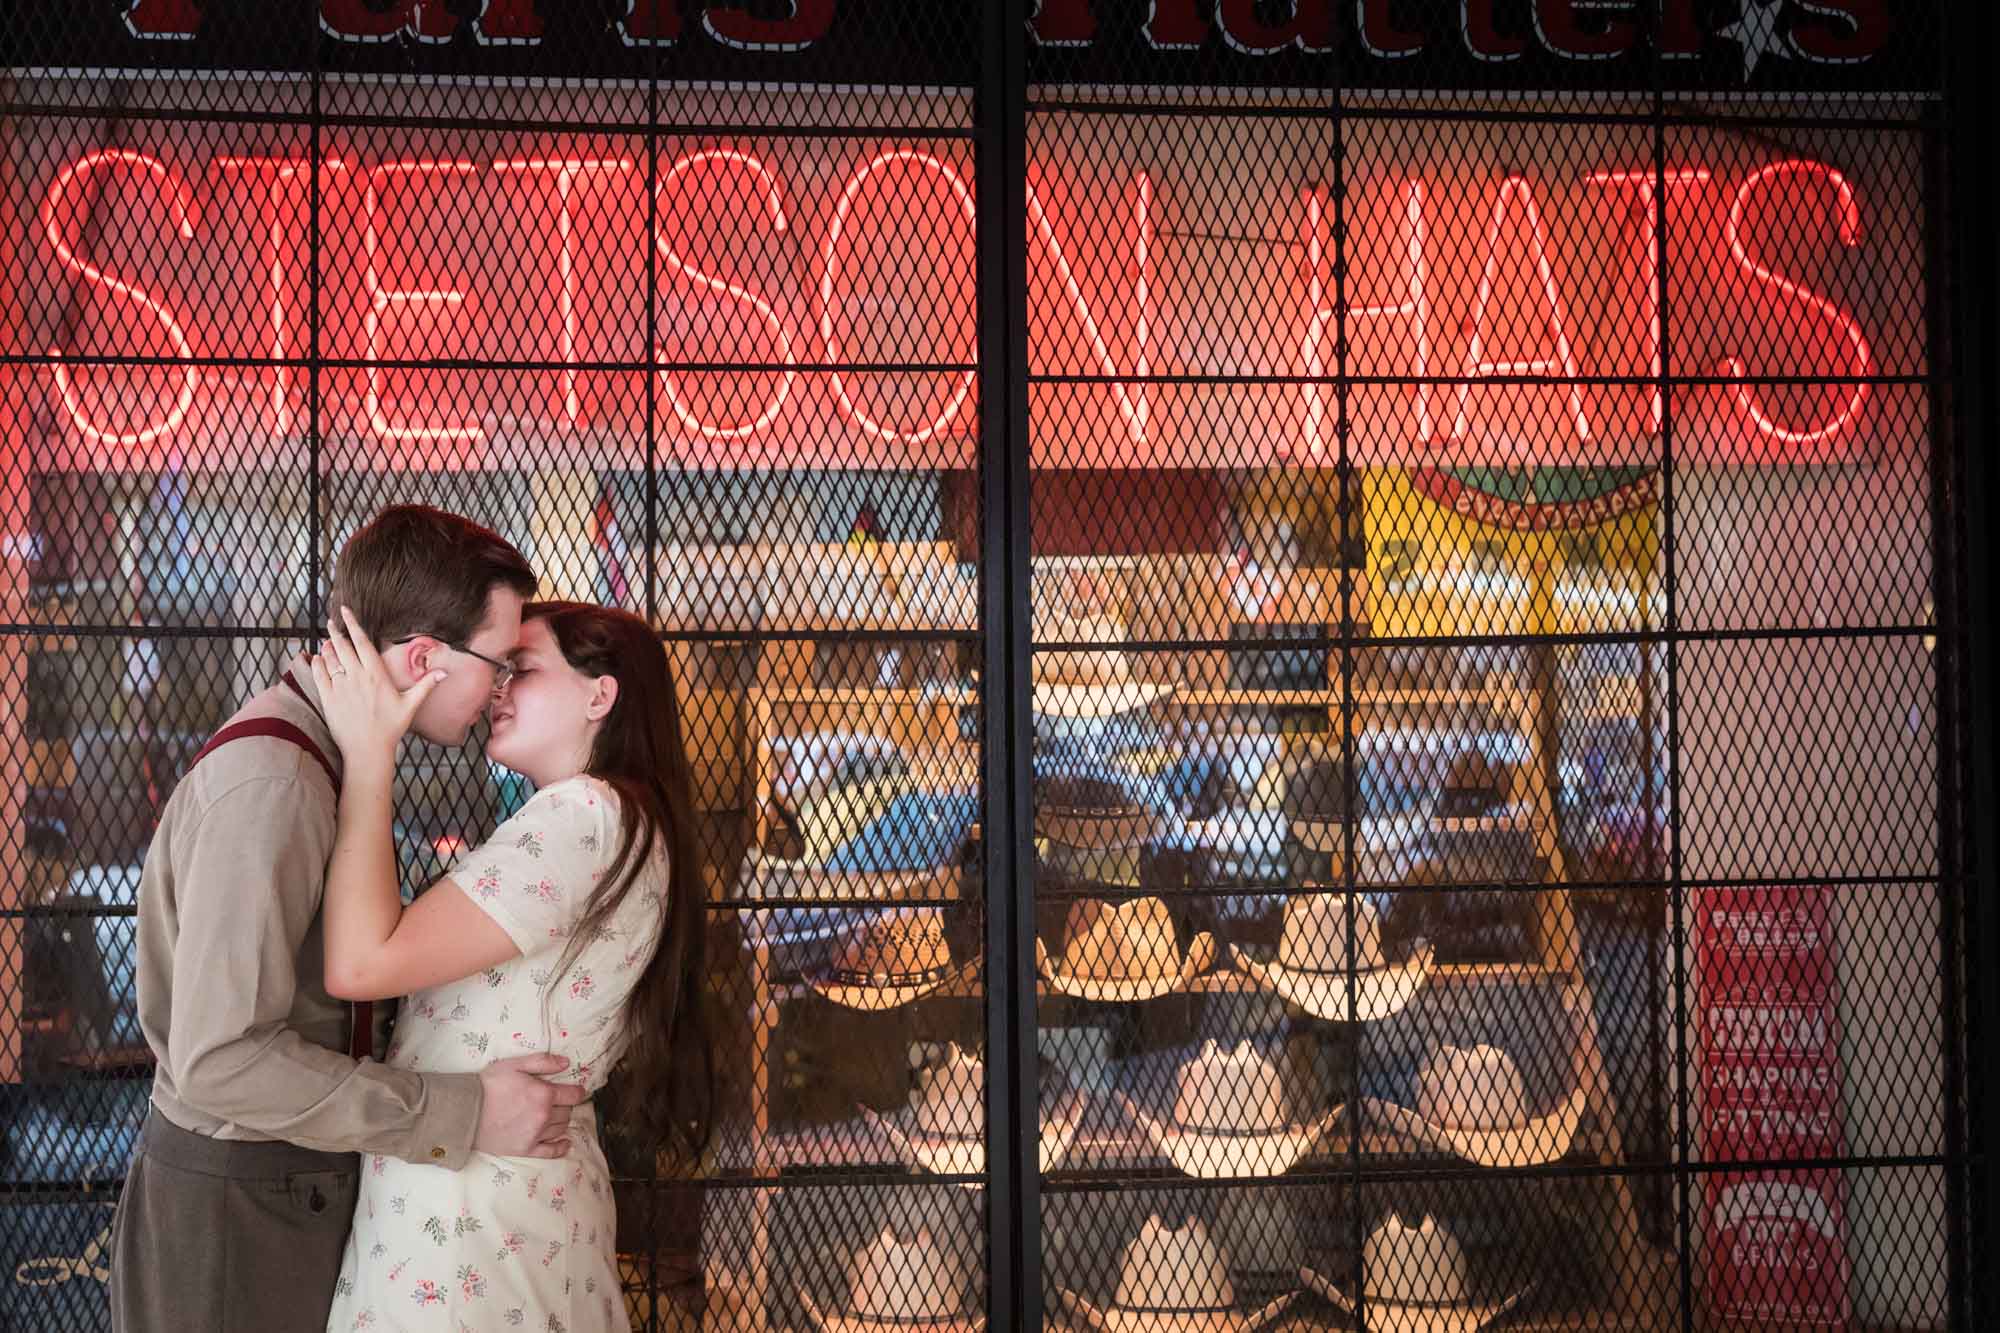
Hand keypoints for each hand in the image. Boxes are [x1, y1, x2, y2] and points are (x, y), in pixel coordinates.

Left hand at [311, 606, 443, 763]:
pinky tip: (317, 658)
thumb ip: (426, 685)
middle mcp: (357, 677)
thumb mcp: (411, 704)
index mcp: (376, 674)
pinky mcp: (328, 698)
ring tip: (327, 639)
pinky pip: (319, 675)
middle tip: (332, 621)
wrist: (367, 749)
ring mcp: (340, 687)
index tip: (345, 611)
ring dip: (327, 646)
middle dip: (336, 631)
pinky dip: (317, 663)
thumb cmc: (390, 727)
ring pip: (330, 658)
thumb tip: (444, 673)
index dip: (353, 624)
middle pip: (343, 646)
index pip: (362, 642)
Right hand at [473, 1053, 588, 1158]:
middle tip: (556, 1100)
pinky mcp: (524, 1150)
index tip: (576, 1090)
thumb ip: (542, 1062)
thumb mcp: (514, 1065)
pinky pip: (551, 1152)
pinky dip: (561, 1147)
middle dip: (565, 1104)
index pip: (574, 1095)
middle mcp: (544, 1117)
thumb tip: (566, 1063)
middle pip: (567, 1112)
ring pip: (561, 1128)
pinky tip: (565, 1142)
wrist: (464, 1112)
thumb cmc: (487, 1085)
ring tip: (553, 1115)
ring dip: (561, 1121)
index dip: (577, 1091)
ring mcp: (535, 1135)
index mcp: (544, 1095)